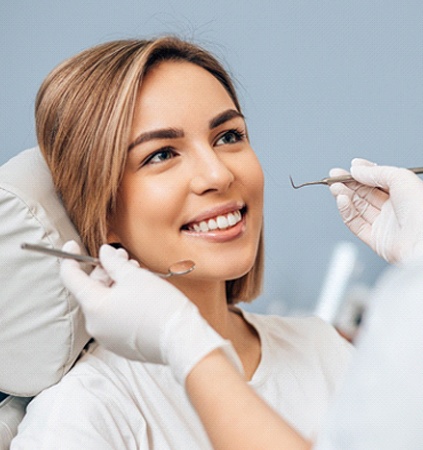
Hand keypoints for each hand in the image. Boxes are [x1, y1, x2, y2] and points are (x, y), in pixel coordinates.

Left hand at [60, 241, 241, 383]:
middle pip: (91, 290)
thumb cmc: (159, 306)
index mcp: (94, 306)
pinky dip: (121, 303)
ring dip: (115, 286)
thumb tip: (104, 253)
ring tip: (136, 273)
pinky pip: (114, 318)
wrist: (181, 339)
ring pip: (104, 304)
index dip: (70, 258)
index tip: (72, 246)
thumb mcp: (134, 276)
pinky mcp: (121, 344)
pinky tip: (139, 293)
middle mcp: (95, 325)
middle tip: (122, 257)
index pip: (71, 279)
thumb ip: (113, 262)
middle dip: (105, 270)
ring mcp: (107, 337)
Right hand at [329, 158, 422, 262]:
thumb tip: (357, 169)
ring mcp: (384, 224)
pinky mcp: (375, 239)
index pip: (378, 181)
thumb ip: (375, 172)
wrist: (422, 241)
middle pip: (365, 193)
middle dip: (349, 184)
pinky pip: (356, 224)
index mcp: (404, 193)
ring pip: (358, 207)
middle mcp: (394, 208)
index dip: (364, 173)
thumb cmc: (421, 211)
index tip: (351, 167)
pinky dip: (346, 211)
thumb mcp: (400, 178)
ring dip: (344, 195)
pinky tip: (341, 200)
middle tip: (334, 177)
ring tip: (334, 187)